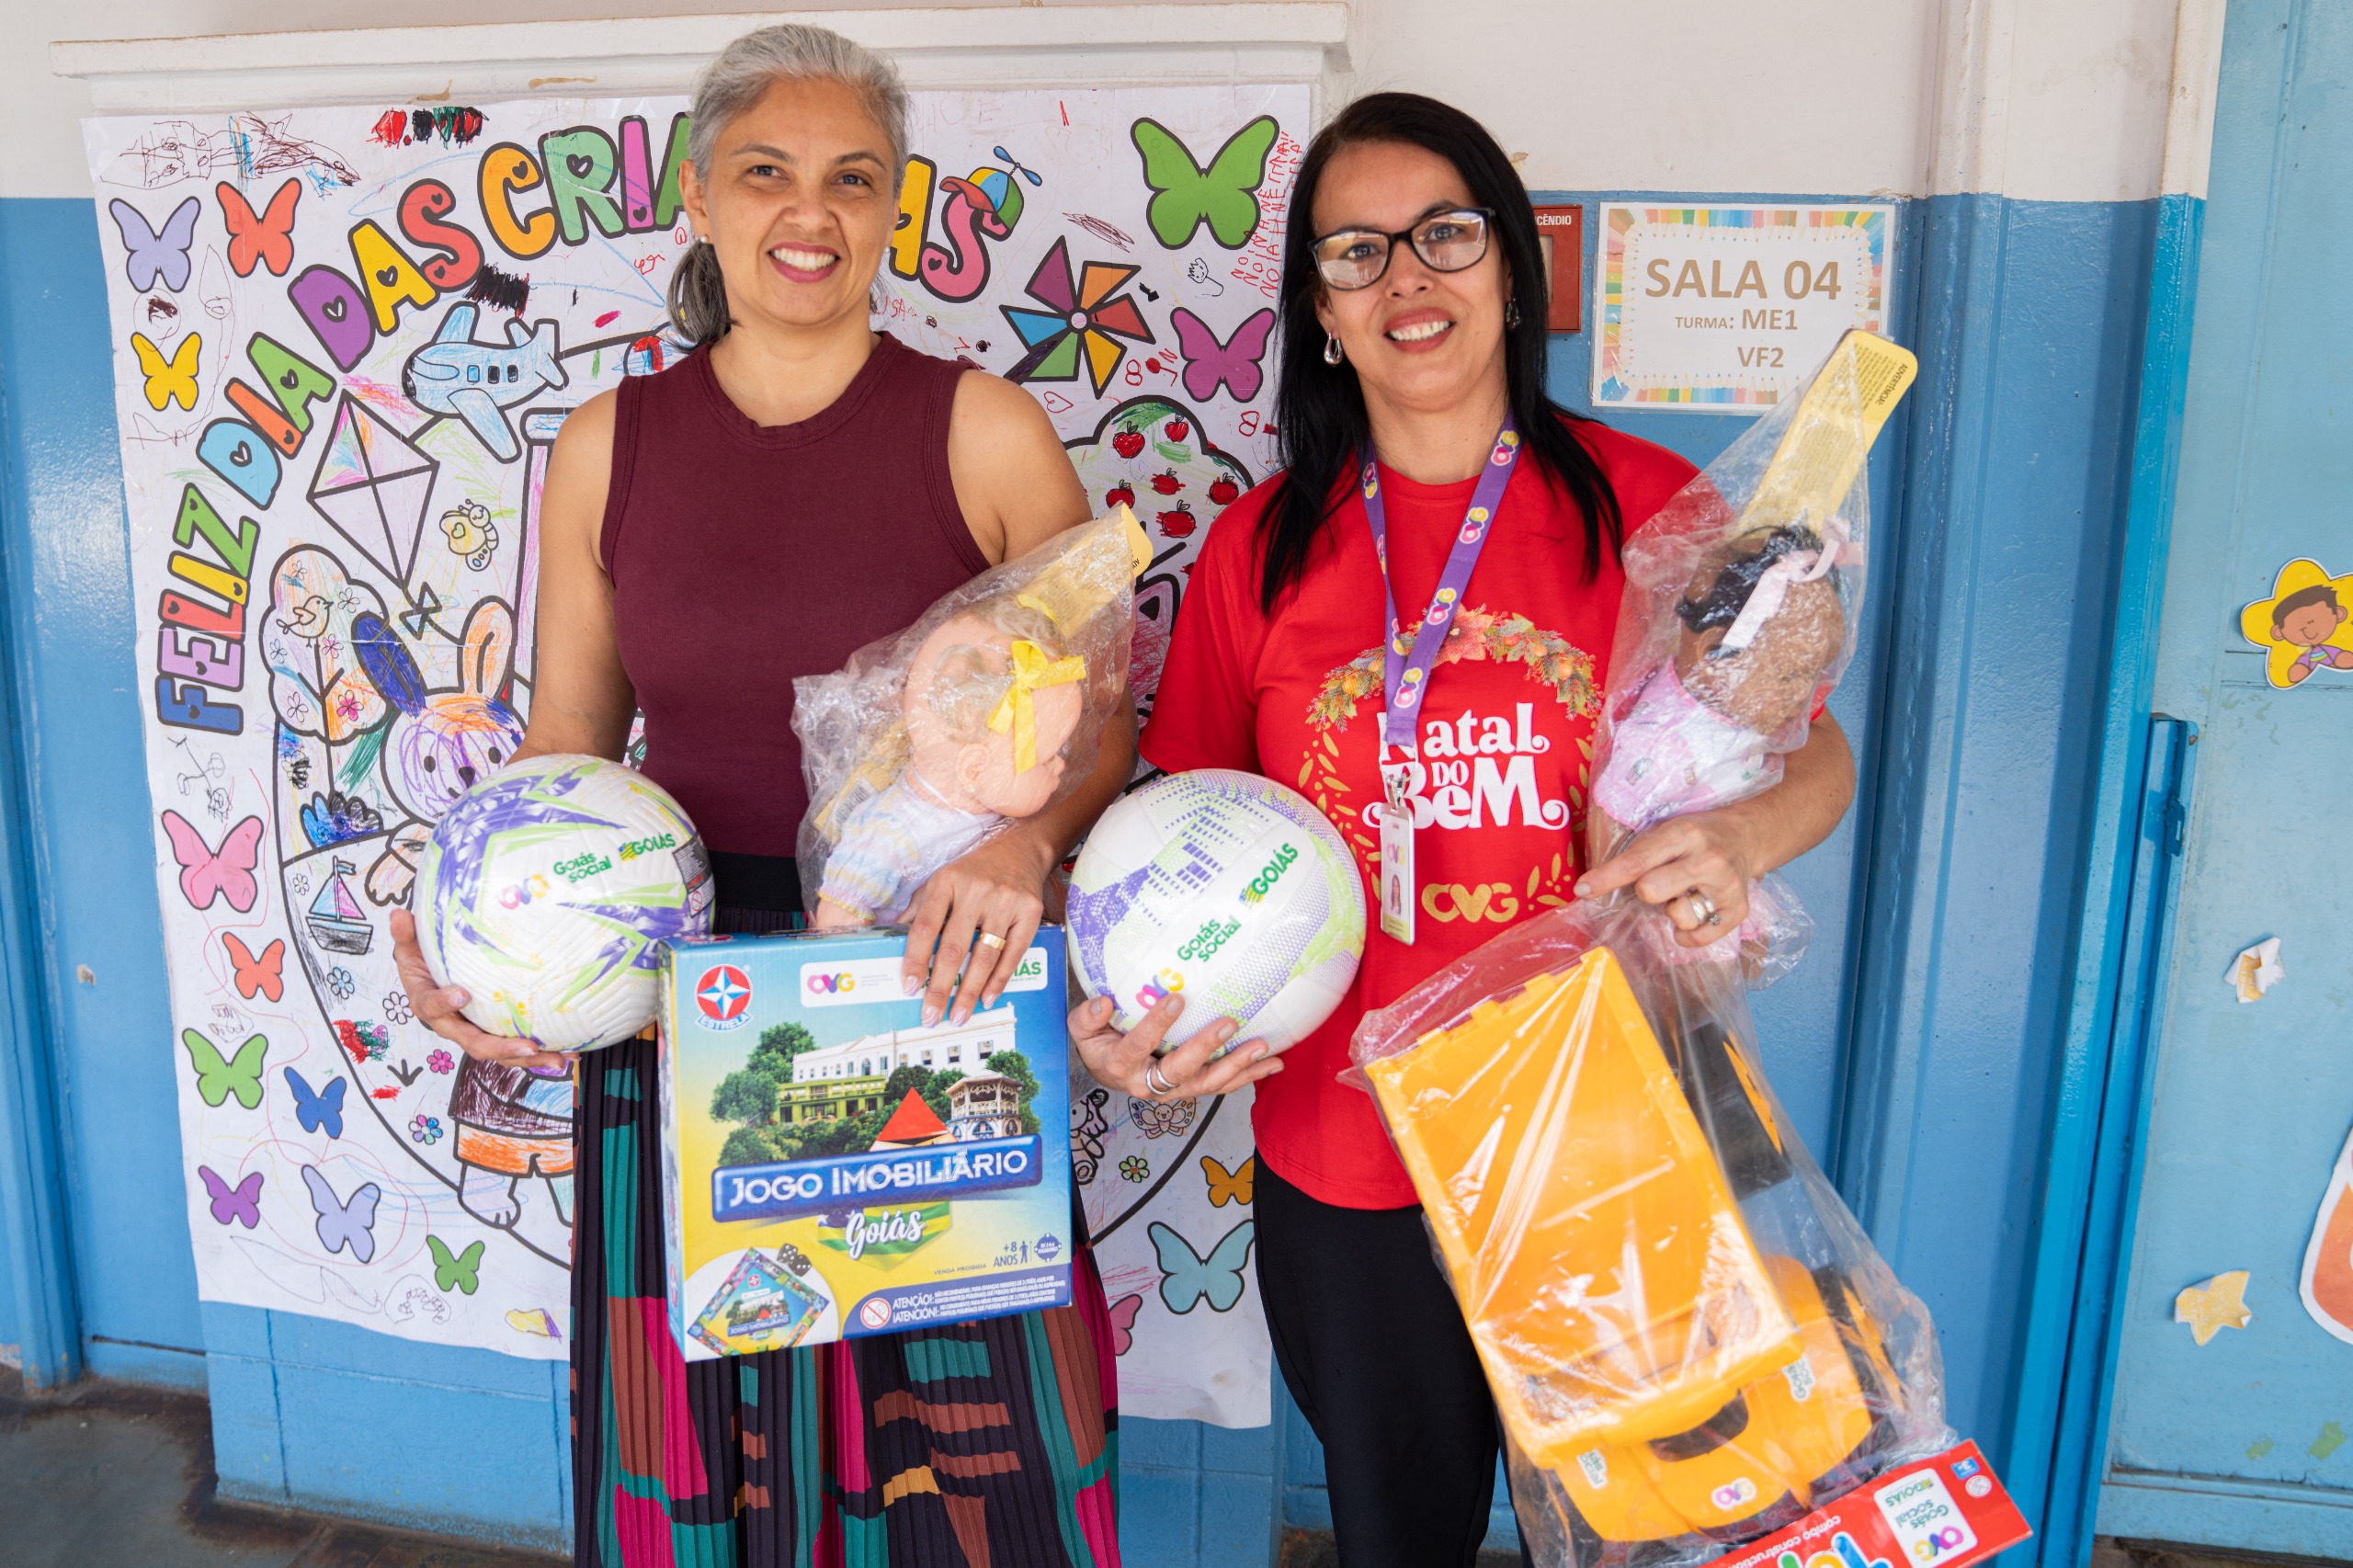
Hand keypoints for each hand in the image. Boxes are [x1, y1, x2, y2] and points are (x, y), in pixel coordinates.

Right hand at [389, 909, 566, 1069]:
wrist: (429, 977)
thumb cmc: (422, 963)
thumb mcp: (410, 947)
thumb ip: (407, 935)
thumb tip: (399, 915)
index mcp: (428, 1004)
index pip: (432, 1007)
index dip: (444, 1003)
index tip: (461, 994)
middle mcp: (452, 1025)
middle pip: (474, 1043)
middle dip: (502, 1047)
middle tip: (526, 1046)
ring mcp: (475, 1032)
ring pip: (500, 1053)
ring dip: (530, 1058)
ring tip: (559, 1057)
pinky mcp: (494, 1033)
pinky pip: (515, 1047)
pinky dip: (541, 1052)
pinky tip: (568, 1051)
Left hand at [901, 831, 1052, 1027]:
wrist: (1021, 849)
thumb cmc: (974, 870)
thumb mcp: (942, 878)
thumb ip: (919, 908)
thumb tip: (891, 939)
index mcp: (946, 881)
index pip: (926, 926)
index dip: (916, 959)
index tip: (909, 987)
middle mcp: (976, 890)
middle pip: (954, 947)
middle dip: (941, 986)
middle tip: (931, 1015)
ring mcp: (1005, 902)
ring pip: (984, 956)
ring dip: (969, 991)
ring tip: (958, 1015)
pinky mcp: (1029, 913)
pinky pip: (1013, 954)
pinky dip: (999, 980)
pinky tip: (986, 998)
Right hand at [1068, 994, 1283, 1100]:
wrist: (1106, 1070)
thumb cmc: (1097, 1042)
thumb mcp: (1080, 1029)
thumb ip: (1087, 1016)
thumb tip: (1104, 1002)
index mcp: (1120, 1066)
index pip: (1138, 1045)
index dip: (1157, 1024)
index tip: (1176, 998)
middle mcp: (1148, 1085)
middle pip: (1180, 1071)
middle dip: (1206, 1048)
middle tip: (1229, 1023)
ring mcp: (1174, 1091)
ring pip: (1208, 1084)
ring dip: (1238, 1067)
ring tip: (1264, 1049)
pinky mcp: (1191, 1089)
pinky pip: (1221, 1085)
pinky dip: (1248, 1076)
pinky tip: (1273, 1063)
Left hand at [1575, 810, 1754, 948]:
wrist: (1746, 836)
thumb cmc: (1695, 836)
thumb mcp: (1667, 830)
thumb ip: (1638, 854)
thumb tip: (1593, 887)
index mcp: (1684, 834)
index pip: (1636, 862)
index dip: (1605, 878)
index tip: (1583, 890)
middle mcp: (1708, 859)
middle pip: (1651, 891)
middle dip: (1644, 892)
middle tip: (1655, 884)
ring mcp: (1726, 886)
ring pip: (1678, 917)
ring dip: (1671, 911)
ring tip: (1682, 895)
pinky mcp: (1738, 909)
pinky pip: (1699, 938)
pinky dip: (1686, 934)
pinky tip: (1690, 914)